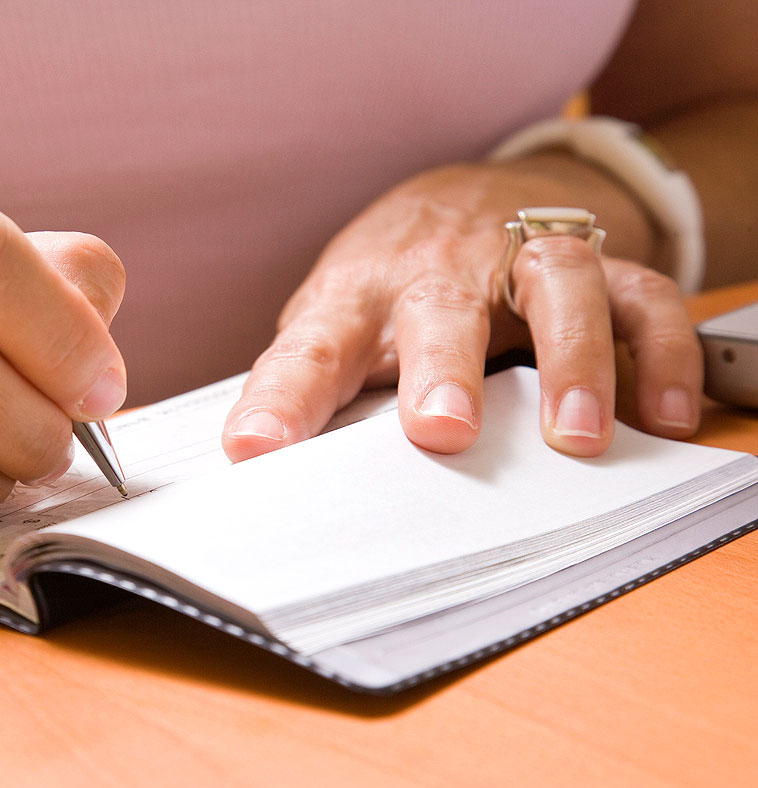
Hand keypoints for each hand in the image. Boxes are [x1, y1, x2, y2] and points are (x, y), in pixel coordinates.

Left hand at [222, 156, 701, 461]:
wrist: (473, 190)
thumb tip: (263, 463)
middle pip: (438, 307)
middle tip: (440, 429)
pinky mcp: (596, 265)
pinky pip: (642, 299)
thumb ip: (312, 382)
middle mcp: (439, 271)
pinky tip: (664, 414)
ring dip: (572, 358)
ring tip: (575, 434)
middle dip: (440, 366)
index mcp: (360, 294)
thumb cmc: (392, 275)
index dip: (282, 399)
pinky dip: (664, 353)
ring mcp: (522, 261)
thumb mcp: (337, 318)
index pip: (312, 348)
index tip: (255, 450)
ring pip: (556, 287)